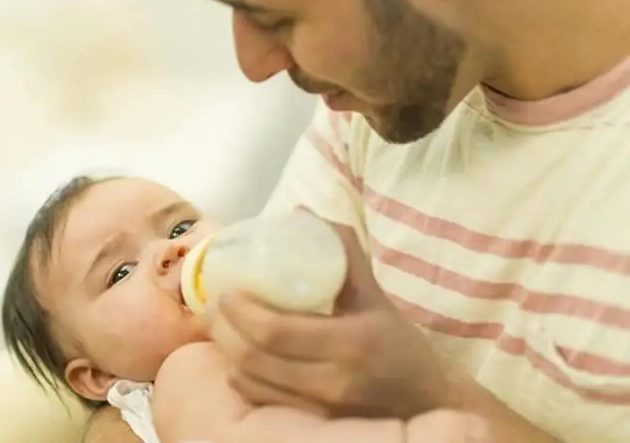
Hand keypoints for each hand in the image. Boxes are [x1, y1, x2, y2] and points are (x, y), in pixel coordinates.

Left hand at [205, 220, 452, 418]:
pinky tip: (235, 354)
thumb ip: (342, 253)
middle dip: (222, 330)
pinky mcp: (310, 423)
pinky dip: (240, 375)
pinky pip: (260, 399)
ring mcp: (319, 408)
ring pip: (251, 382)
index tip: (226, 290)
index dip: (241, 312)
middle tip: (210, 305)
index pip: (276, 332)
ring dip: (225, 352)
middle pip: (254, 359)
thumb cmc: (400, 345)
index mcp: (350, 343)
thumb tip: (302, 214)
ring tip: (217, 326)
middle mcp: (331, 381)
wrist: (425, 402)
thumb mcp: (376, 296)